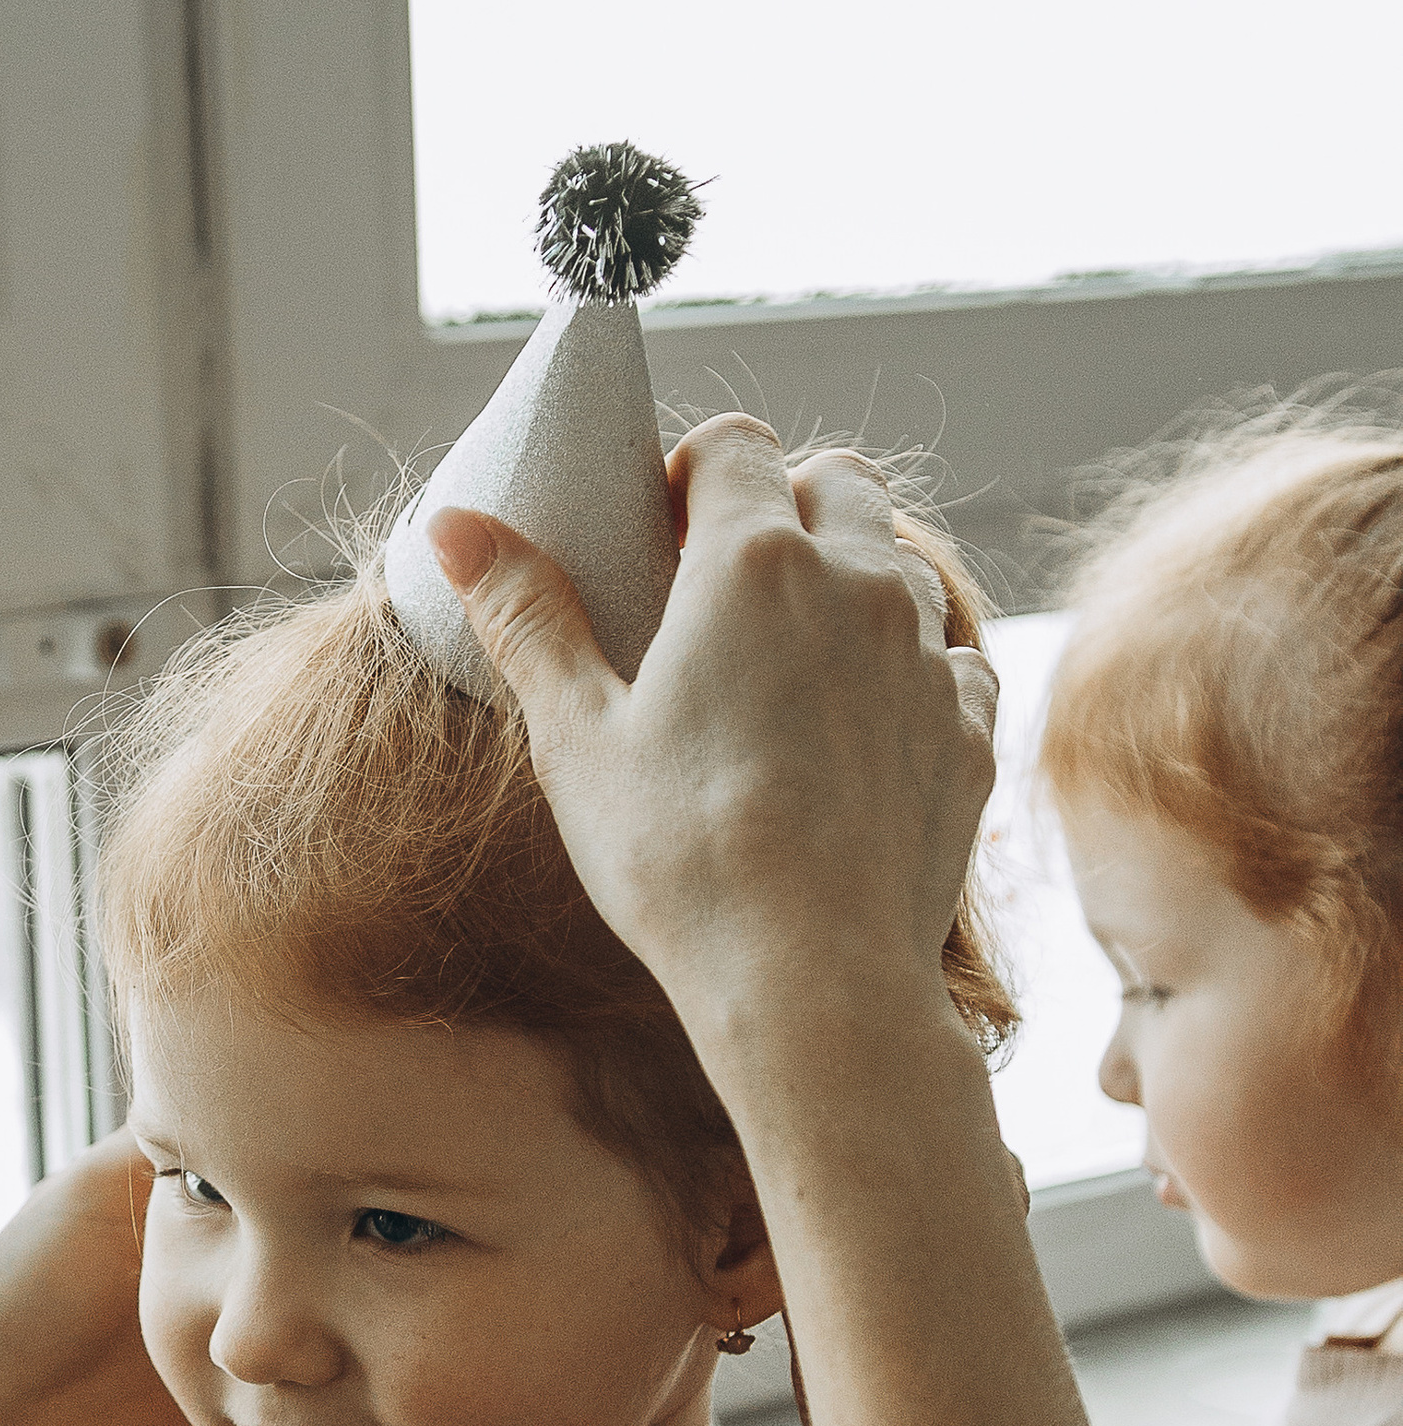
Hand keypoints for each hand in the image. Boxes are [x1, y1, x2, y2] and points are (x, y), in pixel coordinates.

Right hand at [429, 422, 998, 1065]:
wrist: (810, 981)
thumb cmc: (678, 859)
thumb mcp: (574, 736)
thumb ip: (527, 615)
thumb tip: (455, 525)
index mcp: (752, 563)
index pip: (735, 444)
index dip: (692, 473)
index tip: (659, 537)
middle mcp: (859, 583)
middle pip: (839, 479)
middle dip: (784, 506)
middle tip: (720, 591)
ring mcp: (928, 655)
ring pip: (902, 562)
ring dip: (851, 580)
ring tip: (787, 661)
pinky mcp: (970, 729)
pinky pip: (950, 656)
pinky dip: (907, 667)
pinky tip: (854, 729)